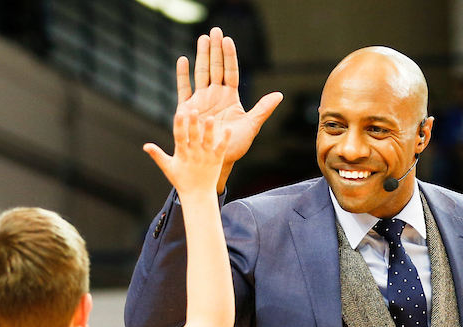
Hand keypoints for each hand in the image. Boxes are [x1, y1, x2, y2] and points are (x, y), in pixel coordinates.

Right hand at [145, 110, 231, 197]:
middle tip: (194, 110)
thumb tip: (145, 146)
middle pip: (193, 136)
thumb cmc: (182, 180)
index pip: (179, 137)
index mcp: (182, 154)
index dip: (179, 125)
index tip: (179, 113)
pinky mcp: (217, 160)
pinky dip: (225, 139)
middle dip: (193, 124)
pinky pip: (222, 148)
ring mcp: (206, 157)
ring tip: (211, 118)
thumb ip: (157, 155)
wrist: (198, 195)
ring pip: (208, 141)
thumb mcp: (168, 168)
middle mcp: (194, 154)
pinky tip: (229, 129)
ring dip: (209, 130)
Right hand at [173, 27, 282, 190]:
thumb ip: (262, 110)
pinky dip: (183, 75)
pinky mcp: (187, 109)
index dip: (229, 56)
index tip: (228, 40)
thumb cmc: (234, 145)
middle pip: (215, 67)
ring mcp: (201, 100)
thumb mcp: (251, 127)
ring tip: (202, 38)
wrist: (215, 160)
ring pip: (201, 73)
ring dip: (201, 56)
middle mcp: (215, 95)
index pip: (230, 71)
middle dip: (215, 49)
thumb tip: (279, 95)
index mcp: (230, 97)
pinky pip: (184, 89)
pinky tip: (183, 60)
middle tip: (214, 31)